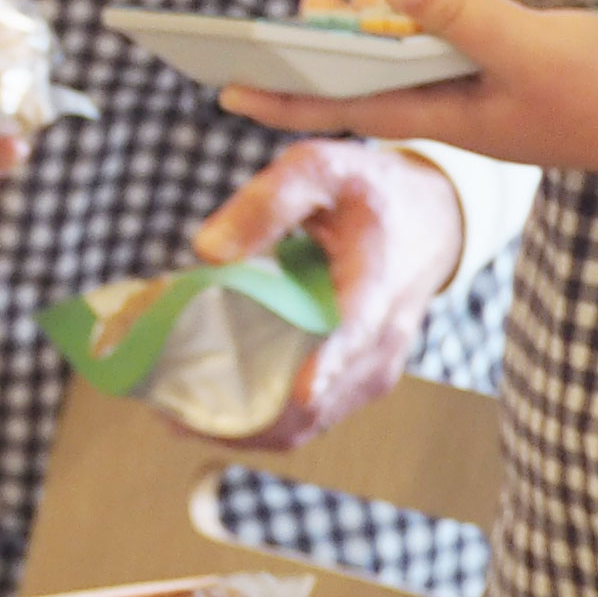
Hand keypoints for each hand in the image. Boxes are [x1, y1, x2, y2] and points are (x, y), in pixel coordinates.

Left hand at [186, 139, 462, 446]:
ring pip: (307, 423)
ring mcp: (371, 371)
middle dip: (246, 412)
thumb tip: (208, 251)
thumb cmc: (366, 191)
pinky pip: (307, 420)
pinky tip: (206, 407)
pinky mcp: (357, 384)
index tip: (301, 393)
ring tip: (173, 411)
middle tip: (168, 408)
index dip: (329, 365)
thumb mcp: (319, 170)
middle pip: (320, 401)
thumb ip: (267, 202)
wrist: (429, 220)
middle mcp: (383, 341)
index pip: (358, 330)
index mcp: (378, 282)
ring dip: (244, 425)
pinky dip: (259, 421)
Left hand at [225, 0, 597, 183]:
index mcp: (454, 118)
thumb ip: (460, 13)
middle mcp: (462, 113)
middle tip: (254, 41)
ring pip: (405, 71)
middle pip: (368, 90)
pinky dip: (413, 32)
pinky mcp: (517, 75)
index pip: (349, 109)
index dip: (287, 98)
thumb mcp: (529, 45)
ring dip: (358, 47)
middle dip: (310, 70)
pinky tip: (397, 9)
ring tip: (309, 17)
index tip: (226, 89)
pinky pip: (445, 56)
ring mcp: (490, 97)